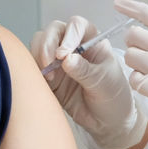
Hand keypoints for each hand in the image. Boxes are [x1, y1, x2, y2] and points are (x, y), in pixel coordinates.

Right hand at [30, 16, 147, 148]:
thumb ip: (85, 70)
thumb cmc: (114, 97)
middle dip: (48, 43)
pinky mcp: (48, 76)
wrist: (107, 123)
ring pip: (39, 44)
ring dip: (39, 55)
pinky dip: (33, 69)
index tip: (63, 54)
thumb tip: (66, 59)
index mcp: (92, 41)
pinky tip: (43, 82)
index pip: (76, 25)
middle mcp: (74, 46)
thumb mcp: (105, 83)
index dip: (68, 35)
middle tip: (50, 63)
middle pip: (54, 30)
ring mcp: (59, 60)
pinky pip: (33, 65)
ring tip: (49, 76)